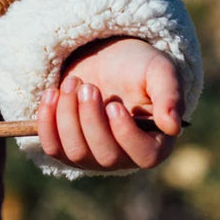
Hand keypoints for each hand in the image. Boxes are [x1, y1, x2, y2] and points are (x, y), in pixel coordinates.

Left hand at [36, 37, 183, 171]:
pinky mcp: (66, 149)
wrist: (105, 61)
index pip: (145, 155)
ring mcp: (92, 157)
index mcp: (155, 143)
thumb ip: (170, 94)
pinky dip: (47, 122)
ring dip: (68, 116)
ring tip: (72, 83)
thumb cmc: (138, 68)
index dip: (125, 133)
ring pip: (75, 151)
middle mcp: (124, 158)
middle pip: (105, 155)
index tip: (113, 105)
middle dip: (90, 118)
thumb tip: (173, 125)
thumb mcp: (159, 71)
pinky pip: (52, 147)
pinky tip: (51, 94)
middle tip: (86, 86)